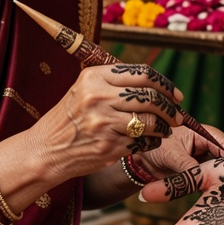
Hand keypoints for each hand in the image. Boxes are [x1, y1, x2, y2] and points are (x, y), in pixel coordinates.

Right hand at [35, 63, 183, 178]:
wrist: (45, 150)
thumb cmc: (70, 119)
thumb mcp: (84, 90)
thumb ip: (115, 83)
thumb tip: (156, 85)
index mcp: (94, 77)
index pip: (143, 74)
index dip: (165, 84)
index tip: (176, 95)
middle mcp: (98, 97)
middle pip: (150, 97)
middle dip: (171, 108)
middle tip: (178, 115)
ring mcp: (103, 122)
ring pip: (150, 121)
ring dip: (165, 127)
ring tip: (166, 129)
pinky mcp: (108, 146)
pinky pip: (142, 141)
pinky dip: (152, 142)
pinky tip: (151, 141)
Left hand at [136, 123, 223, 178]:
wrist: (142, 161)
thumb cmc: (154, 148)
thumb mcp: (170, 153)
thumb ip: (186, 164)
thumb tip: (201, 176)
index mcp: (202, 134)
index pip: (222, 141)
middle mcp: (207, 147)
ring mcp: (205, 161)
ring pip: (219, 170)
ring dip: (221, 178)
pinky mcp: (200, 174)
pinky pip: (209, 180)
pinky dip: (213, 186)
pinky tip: (216, 193)